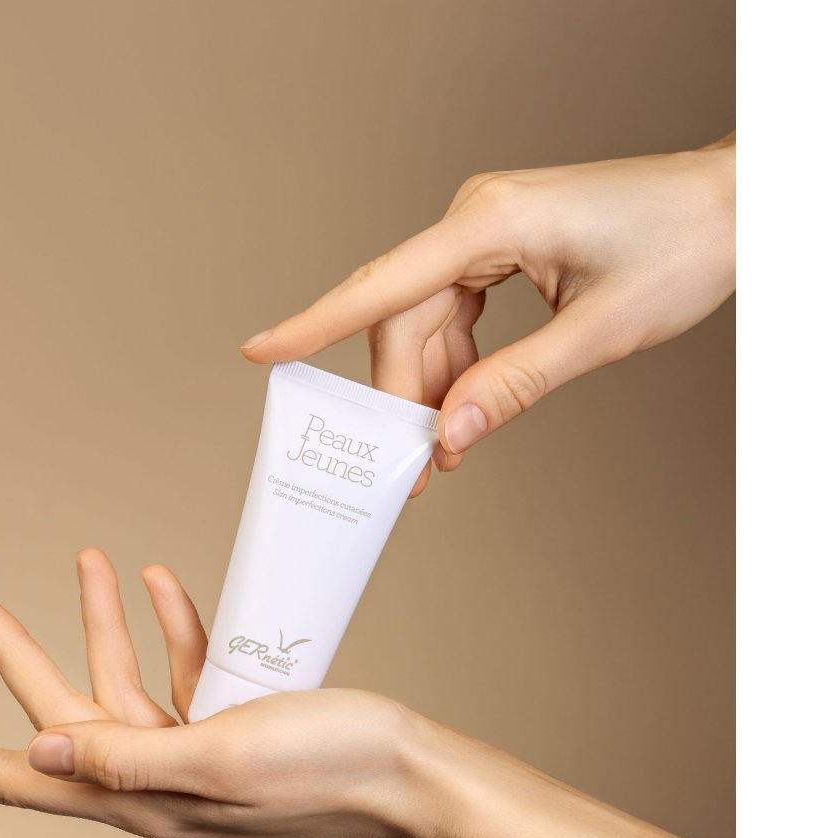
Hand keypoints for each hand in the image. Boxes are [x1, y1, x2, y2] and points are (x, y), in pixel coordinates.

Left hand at [0, 548, 426, 837]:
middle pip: (67, 711)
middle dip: (16, 650)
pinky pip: (183, 672)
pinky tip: (161, 586)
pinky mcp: (232, 724)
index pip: (31, 781)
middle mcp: (161, 781)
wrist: (408, 775)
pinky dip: (171, 627)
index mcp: (147, 799)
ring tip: (90, 558)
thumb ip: (126, 759)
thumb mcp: (222, 758)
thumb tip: (39, 756)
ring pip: (125, 680)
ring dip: (102, 619)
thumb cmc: (330, 769)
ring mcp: (197, 751)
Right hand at [241, 135, 734, 493]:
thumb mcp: (599, 332)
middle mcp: (477, 220)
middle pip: (402, 318)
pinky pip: (457, 315)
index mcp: (491, 223)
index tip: (262, 350)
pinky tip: (465, 405)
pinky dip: (456, 366)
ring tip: (443, 451)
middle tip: (409, 469)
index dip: (315, 323)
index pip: (383, 284)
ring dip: (430, 388)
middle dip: (400, 396)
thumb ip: (515, 385)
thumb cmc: (685, 245)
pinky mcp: (503, 249)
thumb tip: (449, 436)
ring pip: (426, 322)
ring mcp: (488, 233)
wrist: (738, 205)